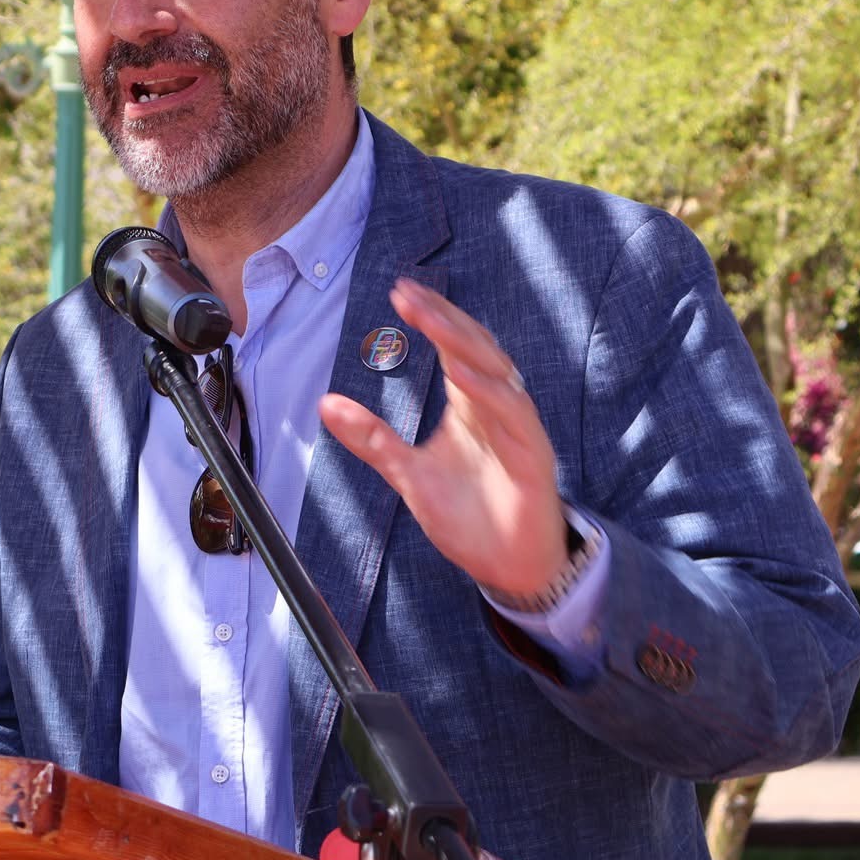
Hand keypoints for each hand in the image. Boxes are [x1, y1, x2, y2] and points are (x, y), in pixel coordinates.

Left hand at [319, 278, 565, 597]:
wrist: (509, 566)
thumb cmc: (469, 517)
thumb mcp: (408, 474)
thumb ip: (372, 439)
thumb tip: (326, 404)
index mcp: (471, 405)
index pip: (453, 347)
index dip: (431, 319)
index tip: (399, 293)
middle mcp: (497, 406)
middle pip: (474, 346)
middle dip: (442, 318)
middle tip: (407, 294)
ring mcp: (517, 427)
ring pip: (496, 369)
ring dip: (461, 342)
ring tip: (428, 320)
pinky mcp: (533, 453)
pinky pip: (513, 411)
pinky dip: (487, 390)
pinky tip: (458, 373)